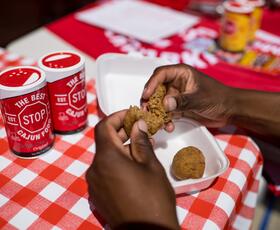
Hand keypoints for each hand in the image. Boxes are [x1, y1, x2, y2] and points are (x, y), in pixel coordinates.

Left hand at [86, 110, 178, 229]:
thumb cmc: (153, 197)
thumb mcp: (151, 165)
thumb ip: (141, 141)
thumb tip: (137, 124)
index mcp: (107, 158)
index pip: (104, 126)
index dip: (117, 116)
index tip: (131, 114)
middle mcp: (95, 169)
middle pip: (104, 141)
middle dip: (121, 132)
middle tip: (140, 129)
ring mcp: (94, 183)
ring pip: (105, 157)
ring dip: (120, 148)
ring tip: (141, 148)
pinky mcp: (97, 195)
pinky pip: (104, 171)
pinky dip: (116, 163)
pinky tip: (132, 166)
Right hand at [141, 64, 234, 130]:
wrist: (229, 110)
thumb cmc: (218, 97)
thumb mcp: (200, 98)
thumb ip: (183, 101)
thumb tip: (165, 104)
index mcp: (181, 73)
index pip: (161, 74)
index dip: (151, 84)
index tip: (146, 95)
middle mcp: (176, 83)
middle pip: (156, 88)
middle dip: (150, 100)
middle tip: (146, 110)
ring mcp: (176, 96)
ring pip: (159, 102)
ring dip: (156, 112)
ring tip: (155, 121)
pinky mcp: (178, 107)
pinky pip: (166, 113)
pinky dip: (165, 120)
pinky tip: (168, 127)